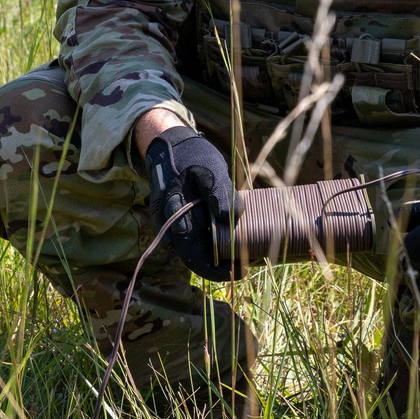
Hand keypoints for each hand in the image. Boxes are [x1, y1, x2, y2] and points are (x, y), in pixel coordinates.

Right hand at [145, 126, 240, 277]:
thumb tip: (230, 218)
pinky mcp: (186, 221)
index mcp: (175, 215)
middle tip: (247, 268)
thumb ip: (219, 192)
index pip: (193, 255)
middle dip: (221, 268)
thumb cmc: (191, 156)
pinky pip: (199, 240)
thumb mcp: (209, 168)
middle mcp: (172, 226)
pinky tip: (235, 243)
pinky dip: (216, 245)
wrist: (173, 147)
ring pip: (198, 251)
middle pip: (196, 259)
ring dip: (219, 258)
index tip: (239, 271)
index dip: (216, 269)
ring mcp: (177, 225)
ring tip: (245, 256)